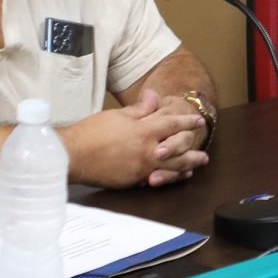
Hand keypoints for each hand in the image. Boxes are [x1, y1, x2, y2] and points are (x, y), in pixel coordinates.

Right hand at [62, 88, 208, 188]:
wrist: (73, 155)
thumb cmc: (91, 132)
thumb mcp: (117, 115)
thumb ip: (140, 108)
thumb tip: (154, 96)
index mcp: (143, 131)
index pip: (171, 123)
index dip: (186, 121)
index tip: (198, 121)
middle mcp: (146, 150)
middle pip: (177, 149)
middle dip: (192, 150)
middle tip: (204, 152)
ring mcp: (140, 168)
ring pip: (170, 168)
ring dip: (185, 167)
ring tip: (195, 167)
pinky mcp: (131, 181)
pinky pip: (154, 179)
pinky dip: (166, 178)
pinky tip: (170, 178)